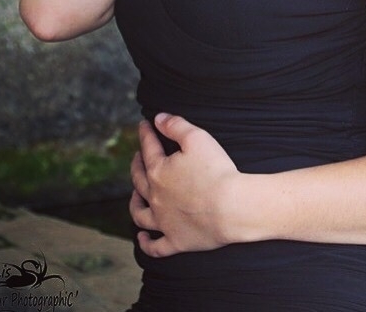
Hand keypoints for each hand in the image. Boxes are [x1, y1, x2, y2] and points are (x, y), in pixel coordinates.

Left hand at [129, 113, 241, 255]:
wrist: (231, 207)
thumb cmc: (216, 171)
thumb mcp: (197, 138)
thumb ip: (176, 125)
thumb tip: (158, 118)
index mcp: (159, 172)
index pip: (148, 148)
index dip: (146, 133)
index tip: (144, 125)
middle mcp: (155, 198)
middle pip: (139, 179)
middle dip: (137, 165)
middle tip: (137, 156)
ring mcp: (164, 222)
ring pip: (140, 214)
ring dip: (134, 203)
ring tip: (134, 195)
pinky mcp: (176, 241)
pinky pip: (155, 246)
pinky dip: (146, 243)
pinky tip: (142, 238)